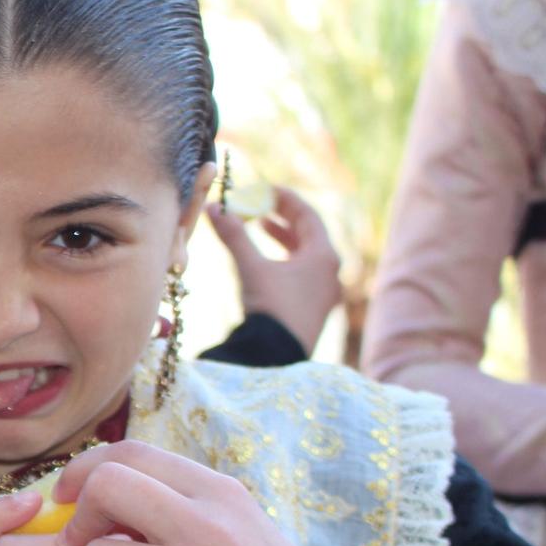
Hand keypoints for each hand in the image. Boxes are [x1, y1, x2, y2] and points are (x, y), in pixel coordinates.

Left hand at [56, 441, 429, 545]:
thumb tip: (100, 489)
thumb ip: (181, 506)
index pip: (131, 453)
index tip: (71, 498)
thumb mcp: (242, 528)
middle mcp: (209, 528)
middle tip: (83, 545)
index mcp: (221, 494)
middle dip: (79, 517)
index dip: (84, 471)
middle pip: (106, 487)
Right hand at [206, 185, 342, 353]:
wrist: (277, 356)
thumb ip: (233, 235)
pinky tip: (266, 267)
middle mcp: (331, 272)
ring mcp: (326, 293)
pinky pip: (304, 275)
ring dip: (283, 241)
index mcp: (324, 256)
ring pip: (306, 256)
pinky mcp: (316, 309)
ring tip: (259, 231)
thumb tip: (214, 207)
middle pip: (309, 235)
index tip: (265, 190)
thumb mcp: (250, 267)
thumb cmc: (271, 307)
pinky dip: (285, 262)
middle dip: (282, 220)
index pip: (308, 215)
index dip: (285, 199)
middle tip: (260, 210)